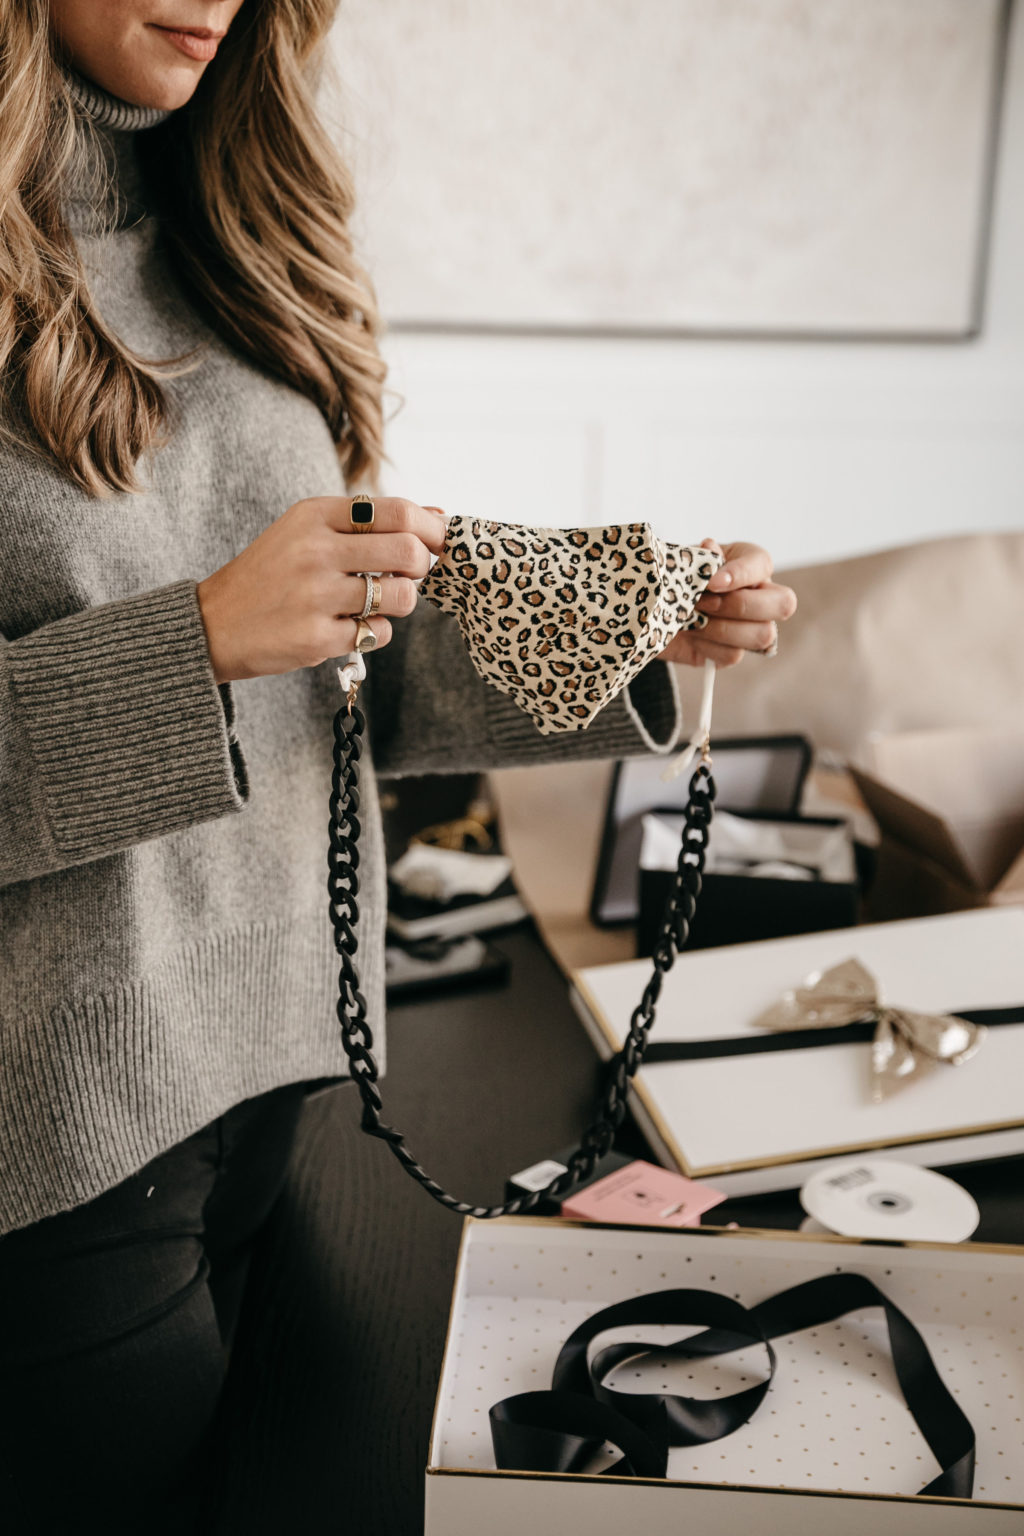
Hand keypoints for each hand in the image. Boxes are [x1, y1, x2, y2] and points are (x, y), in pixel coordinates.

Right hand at [197, 496, 444, 682]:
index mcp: (313, 515)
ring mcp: (316, 596)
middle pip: (408, 551)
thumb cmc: (270, 575)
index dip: (429, 527)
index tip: (437, 542)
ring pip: (400, 596)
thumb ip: (366, 523)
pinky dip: (374, 632)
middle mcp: (315, 551)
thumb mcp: (305, 531)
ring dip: (400, 602)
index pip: (396, 511)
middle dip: (422, 565)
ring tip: (376, 602)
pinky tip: (349, 627)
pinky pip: (378, 634)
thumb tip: (437, 514)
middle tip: (410, 574)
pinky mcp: (317, 638)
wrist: (213, 624)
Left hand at [657, 540, 796, 667]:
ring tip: (691, 618)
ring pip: (761, 635)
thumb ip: (701, 555)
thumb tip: (711, 547)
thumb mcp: (686, 559)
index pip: (762, 565)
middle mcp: (762, 595)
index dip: (740, 575)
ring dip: (720, 628)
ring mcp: (752, 627)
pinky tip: (691, 634)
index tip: (710, 582)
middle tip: (702, 602)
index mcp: (752, 564)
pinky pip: (733, 655)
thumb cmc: (676, 577)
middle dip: (739, 605)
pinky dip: (707, 645)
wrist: (653, 608)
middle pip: (783, 604)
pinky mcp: (733, 652)